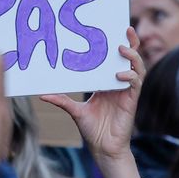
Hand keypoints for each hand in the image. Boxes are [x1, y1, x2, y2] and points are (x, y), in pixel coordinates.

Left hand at [40, 27, 143, 163]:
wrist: (103, 148)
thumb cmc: (91, 129)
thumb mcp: (74, 111)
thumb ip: (61, 100)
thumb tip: (41, 94)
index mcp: (106, 82)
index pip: (114, 59)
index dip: (117, 44)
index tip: (112, 30)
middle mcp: (118, 83)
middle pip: (130, 59)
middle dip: (131, 43)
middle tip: (127, 29)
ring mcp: (127, 91)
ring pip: (137, 67)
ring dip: (132, 57)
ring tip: (122, 49)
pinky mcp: (132, 100)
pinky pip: (135, 83)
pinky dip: (130, 76)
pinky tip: (119, 75)